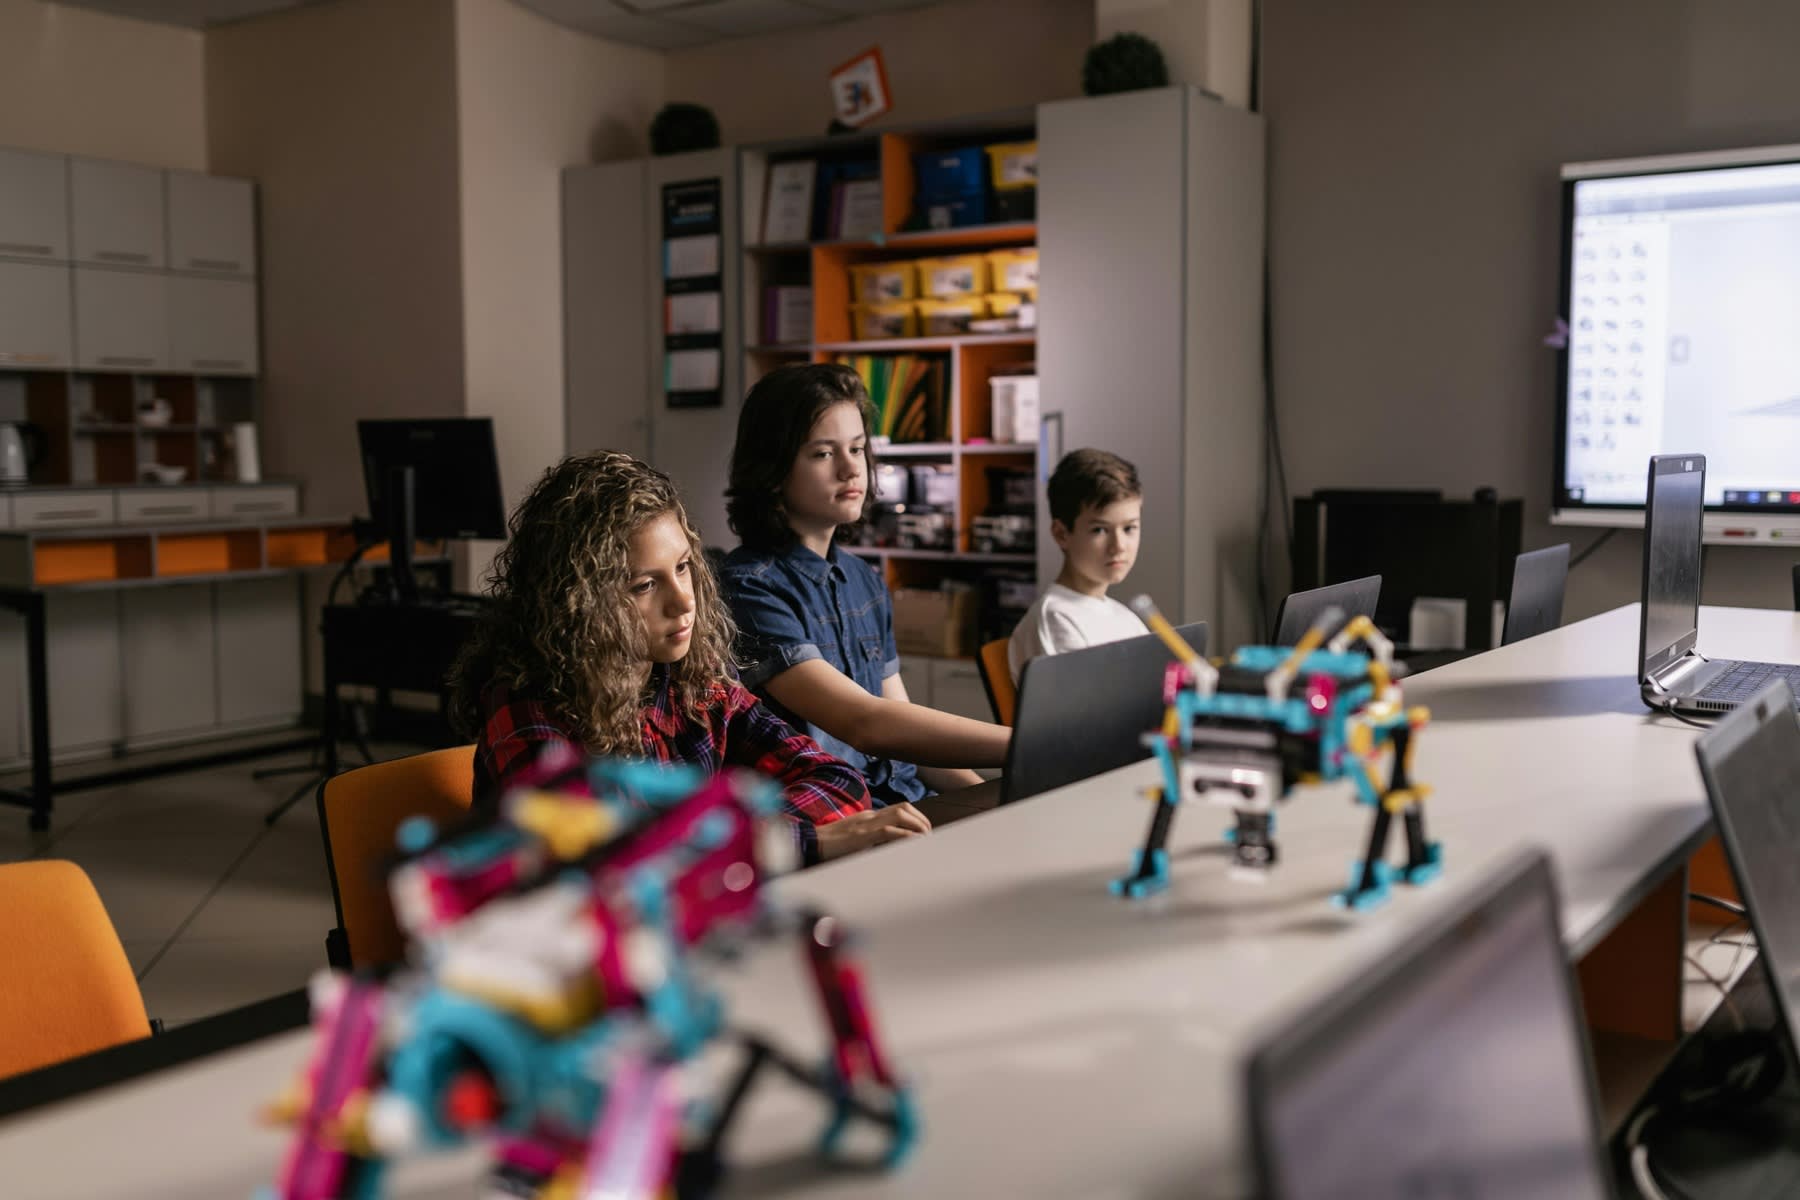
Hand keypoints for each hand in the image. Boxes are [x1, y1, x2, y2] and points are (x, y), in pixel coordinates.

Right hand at [816, 803, 931, 859]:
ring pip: (900, 814)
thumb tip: (891, 849)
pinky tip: (913, 844)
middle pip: (903, 807)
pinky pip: (888, 831)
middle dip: (922, 820)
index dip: (917, 818)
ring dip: (917, 825)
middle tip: (929, 836)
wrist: (810, 844)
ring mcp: (865, 824)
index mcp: (868, 816)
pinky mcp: (861, 836)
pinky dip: (905, 836)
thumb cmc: (830, 846)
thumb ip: (871, 839)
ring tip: (924, 839)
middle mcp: (870, 816)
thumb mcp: (855, 839)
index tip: (925, 832)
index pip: (899, 808)